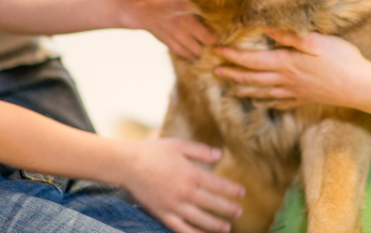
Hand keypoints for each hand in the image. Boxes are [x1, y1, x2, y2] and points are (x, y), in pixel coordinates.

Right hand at [115, 0, 215, 58]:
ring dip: (202, 50)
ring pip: (196, 50)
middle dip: (214, 40)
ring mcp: (175, 33)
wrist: (137, 4)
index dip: (222, 23)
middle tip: (217, 38)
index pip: (213, 18)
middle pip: (208, 39)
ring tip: (206, 47)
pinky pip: (183, 52)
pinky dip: (190, 55)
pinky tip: (195, 54)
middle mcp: (184, 21)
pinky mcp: (167, 40)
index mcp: (189, 4)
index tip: (226, 23)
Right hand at [124, 138, 244, 232]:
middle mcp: (185, 192)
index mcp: (191, 173)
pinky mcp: (163, 214)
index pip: (218, 185)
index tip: (242, 193)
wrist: (128, 165)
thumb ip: (200, 151)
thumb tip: (219, 155)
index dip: (232, 190)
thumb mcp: (179, 145)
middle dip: (228, 208)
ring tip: (227, 228)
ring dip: (215, 224)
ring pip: (200, 219)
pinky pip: (181, 228)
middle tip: (239, 212)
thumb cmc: (153, 152)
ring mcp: (174, 205)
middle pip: (212, 203)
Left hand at [214, 28, 370, 109]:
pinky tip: (267, 103)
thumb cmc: (341, 59)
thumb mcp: (316, 41)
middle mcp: (287, 80)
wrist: (360, 87)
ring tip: (234, 89)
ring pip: (265, 92)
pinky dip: (271, 103)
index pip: (252, 60)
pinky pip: (284, 102)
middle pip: (253, 78)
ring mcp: (297, 92)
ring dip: (246, 89)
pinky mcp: (308, 99)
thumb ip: (289, 35)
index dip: (233, 55)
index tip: (217, 50)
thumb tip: (265, 28)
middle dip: (233, 74)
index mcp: (286, 63)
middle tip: (216, 71)